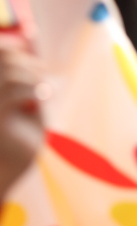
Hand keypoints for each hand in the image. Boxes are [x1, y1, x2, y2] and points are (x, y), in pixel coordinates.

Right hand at [0, 38, 45, 199]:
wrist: (5, 176)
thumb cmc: (16, 145)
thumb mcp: (25, 110)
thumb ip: (26, 86)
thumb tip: (34, 57)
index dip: (13, 49)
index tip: (34, 59)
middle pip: (1, 58)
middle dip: (26, 62)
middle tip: (43, 75)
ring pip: (7, 73)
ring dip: (31, 76)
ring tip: (43, 89)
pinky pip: (11, 92)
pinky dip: (32, 89)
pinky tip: (43, 96)